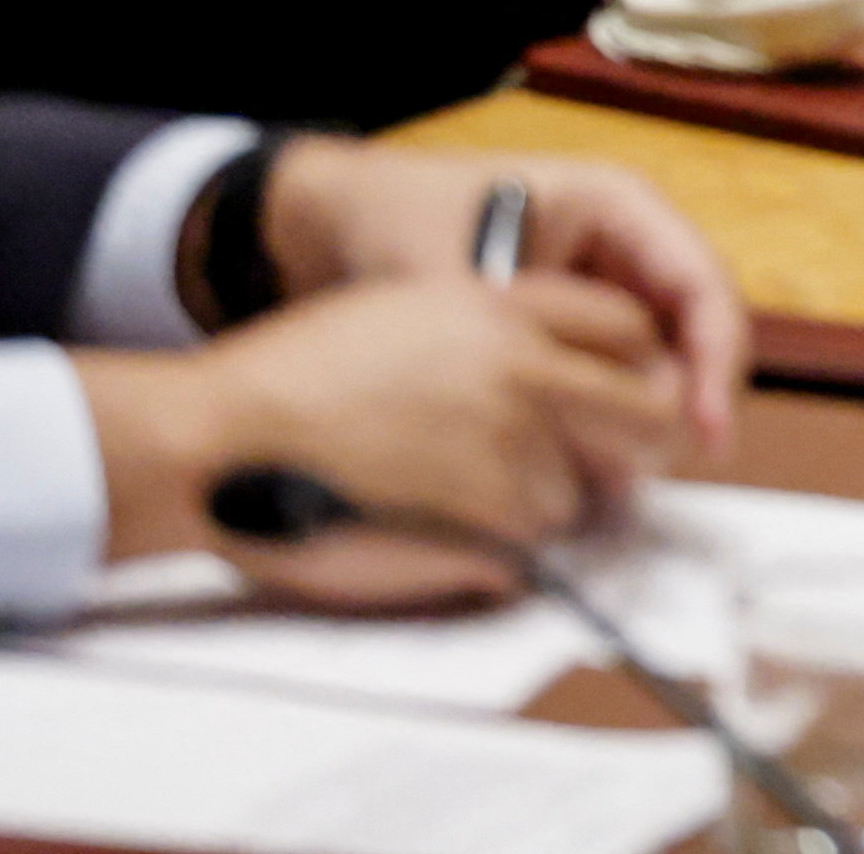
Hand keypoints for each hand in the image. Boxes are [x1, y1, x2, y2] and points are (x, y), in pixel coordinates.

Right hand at [88, 273, 694, 600]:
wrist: (214, 437)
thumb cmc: (292, 376)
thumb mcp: (407, 309)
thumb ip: (495, 330)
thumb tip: (557, 372)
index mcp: (507, 308)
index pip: (631, 327)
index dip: (632, 367)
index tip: (616, 396)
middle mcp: (527, 372)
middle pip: (649, 411)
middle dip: (636, 444)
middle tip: (603, 469)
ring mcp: (512, 451)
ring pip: (583, 494)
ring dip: (540, 508)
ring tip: (461, 505)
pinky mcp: (487, 525)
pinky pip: (531, 549)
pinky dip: (497, 555)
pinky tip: (436, 537)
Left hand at [265, 141, 745, 456]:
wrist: (329, 220)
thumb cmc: (396, 221)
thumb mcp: (459, 275)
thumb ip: (518, 341)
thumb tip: (573, 423)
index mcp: (617, 206)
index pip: (701, 283)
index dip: (716, 358)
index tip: (704, 430)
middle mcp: (625, 244)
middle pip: (696, 327)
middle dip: (689, 399)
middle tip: (657, 471)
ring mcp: (599, 284)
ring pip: (661, 356)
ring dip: (653, 417)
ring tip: (622, 483)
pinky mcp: (570, 323)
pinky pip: (613, 372)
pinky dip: (608, 419)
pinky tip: (585, 467)